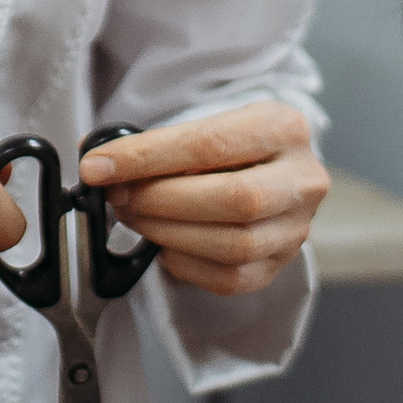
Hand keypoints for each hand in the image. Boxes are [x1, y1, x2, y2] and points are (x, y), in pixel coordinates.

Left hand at [80, 99, 326, 297]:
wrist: (266, 170)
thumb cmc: (228, 146)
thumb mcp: (206, 124)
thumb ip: (160, 143)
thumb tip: (100, 165)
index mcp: (284, 128)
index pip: (212, 145)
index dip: (148, 158)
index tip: (99, 167)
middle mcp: (302, 180)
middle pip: (234, 199)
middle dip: (161, 200)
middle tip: (118, 196)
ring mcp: (296, 228)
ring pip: (233, 244)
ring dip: (167, 232)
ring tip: (134, 216)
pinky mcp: (280, 265)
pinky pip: (230, 278)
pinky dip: (185, 262)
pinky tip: (162, 243)